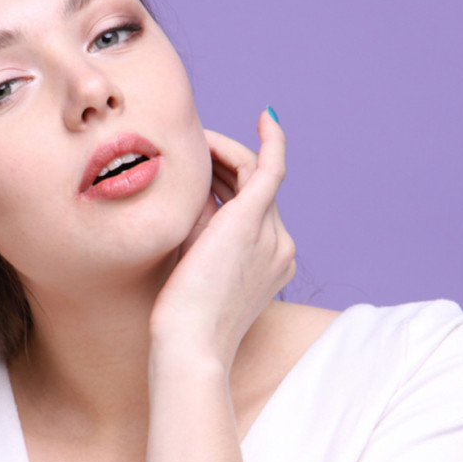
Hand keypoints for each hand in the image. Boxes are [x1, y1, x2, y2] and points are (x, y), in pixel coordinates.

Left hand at [149, 109, 295, 371]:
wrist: (189, 343)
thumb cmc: (181, 319)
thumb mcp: (193, 266)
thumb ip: (198, 231)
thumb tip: (186, 194)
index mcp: (270, 263)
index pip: (250, 207)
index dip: (222, 185)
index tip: (200, 176)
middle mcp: (281, 247)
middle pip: (253, 188)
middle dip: (220, 166)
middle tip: (188, 153)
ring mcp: (273, 234)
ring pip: (253, 174)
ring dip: (222, 154)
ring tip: (193, 143)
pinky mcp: (254, 220)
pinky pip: (270, 168)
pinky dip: (271, 141)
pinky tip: (266, 118)